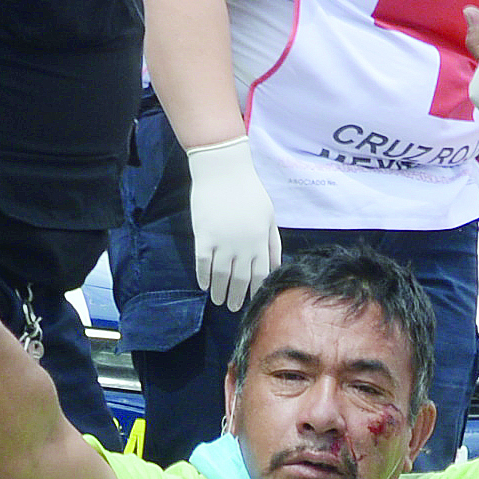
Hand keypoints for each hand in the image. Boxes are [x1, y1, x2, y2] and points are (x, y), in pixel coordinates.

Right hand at [184, 134, 280, 308]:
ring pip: (220, 276)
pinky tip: (203, 285)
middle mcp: (243, 246)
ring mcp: (222, 242)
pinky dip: (203, 276)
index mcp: (260, 241)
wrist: (224, 171)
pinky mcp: (204, 237)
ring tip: (217, 300)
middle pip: (240, 279)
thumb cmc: (250, 191)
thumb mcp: (269, 216)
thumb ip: (273, 242)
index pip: (260, 274)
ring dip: (219, 291)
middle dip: (236, 296)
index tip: (252, 300)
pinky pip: (203, 263)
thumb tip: (275, 267)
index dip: (256, 290)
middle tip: (232, 307)